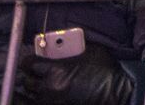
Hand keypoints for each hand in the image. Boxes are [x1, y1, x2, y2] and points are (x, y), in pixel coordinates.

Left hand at [20, 42, 135, 104]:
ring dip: (34, 87)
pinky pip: (38, 103)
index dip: (30, 60)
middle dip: (31, 74)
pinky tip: (44, 94)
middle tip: (36, 70)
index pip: (30, 64)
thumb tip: (61, 44)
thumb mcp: (91, 52)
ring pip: (31, 94)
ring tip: (39, 82)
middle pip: (27, 81)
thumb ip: (73, 47)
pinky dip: (39, 98)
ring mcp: (51, 101)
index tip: (31, 59)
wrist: (117, 94)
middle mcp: (49, 88)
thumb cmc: (107, 73)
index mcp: (56, 70)